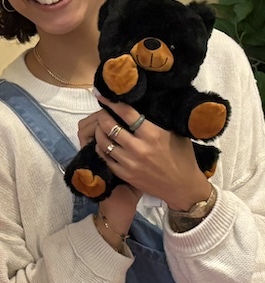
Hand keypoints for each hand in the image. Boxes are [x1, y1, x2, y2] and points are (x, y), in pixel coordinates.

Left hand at [92, 97, 212, 209]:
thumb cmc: (183, 157)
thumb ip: (159, 121)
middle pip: (109, 126)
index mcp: (153, 134)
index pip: (126, 113)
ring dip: (99, 131)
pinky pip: (104, 157)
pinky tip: (102, 142)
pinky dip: (100, 147)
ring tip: (101, 126)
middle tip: (103, 112)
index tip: (103, 95)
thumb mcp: (176, 134)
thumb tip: (146, 103)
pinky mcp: (123, 174)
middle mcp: (138, 147)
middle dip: (102, 115)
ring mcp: (129, 162)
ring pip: (103, 142)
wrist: (182, 186)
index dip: (112, 102)